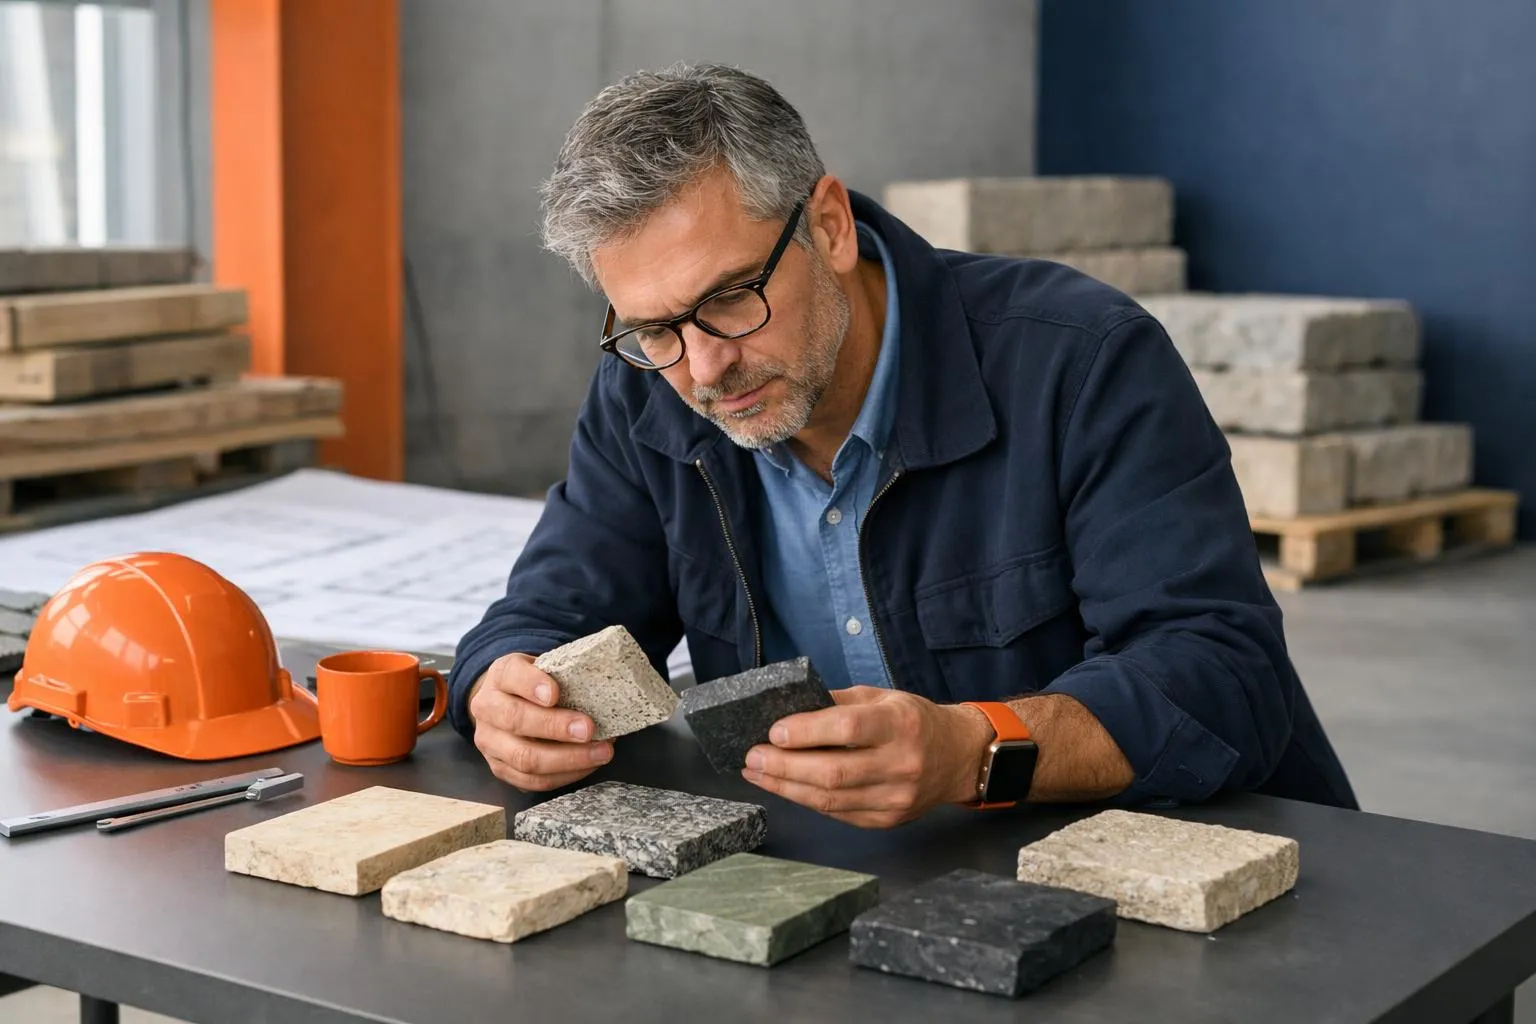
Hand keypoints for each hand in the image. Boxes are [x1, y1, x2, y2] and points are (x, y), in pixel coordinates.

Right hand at [468, 652, 612, 791]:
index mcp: (501, 675)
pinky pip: (531, 780)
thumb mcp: (544, 668)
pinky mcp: (499, 768)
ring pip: (524, 757)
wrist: (505, 702)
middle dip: (555, 727)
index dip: (531, 684)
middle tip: (588, 729)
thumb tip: (604, 689)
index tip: (555, 693)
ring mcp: (489, 742)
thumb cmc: (536, 684)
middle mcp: (487, 708)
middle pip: (515, 720)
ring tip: (600, 752)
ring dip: (567, 759)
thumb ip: (565, 675)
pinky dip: (564, 775)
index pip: (512, 675)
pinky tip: (588, 765)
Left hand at [739, 686, 992, 827]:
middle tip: (751, 758)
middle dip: (783, 767)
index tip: (773, 732)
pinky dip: (807, 801)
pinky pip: (838, 813)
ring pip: (830, 800)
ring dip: (786, 788)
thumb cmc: (913, 720)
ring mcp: (895, 798)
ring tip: (758, 774)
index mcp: (901, 724)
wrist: (958, 757)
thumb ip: (837, 703)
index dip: (806, 732)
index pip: (847, 729)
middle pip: (832, 773)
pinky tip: (787, 788)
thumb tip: (786, 711)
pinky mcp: (887, 820)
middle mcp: (901, 764)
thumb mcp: (882, 697)